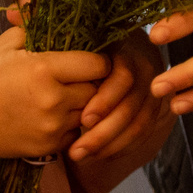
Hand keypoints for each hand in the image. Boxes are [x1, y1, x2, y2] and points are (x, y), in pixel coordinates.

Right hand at [0, 27, 106, 162]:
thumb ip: (35, 26)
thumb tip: (53, 6)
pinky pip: (75, 134)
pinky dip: (70, 125)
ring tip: (65, 97)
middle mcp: (54, 99)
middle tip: (77, 78)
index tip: (90, 60)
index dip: (98, 61)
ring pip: (89, 114)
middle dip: (91, 83)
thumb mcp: (6, 44)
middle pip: (97, 90)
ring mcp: (53, 127)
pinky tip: (54, 116)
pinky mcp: (49, 147)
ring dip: (82, 105)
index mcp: (44, 69)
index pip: (97, 64)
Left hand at [68, 31, 177, 166]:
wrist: (124, 48)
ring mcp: (153, 91)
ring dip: (110, 145)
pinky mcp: (154, 109)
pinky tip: (98, 155)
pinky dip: (122, 147)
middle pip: (131, 106)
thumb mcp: (80, 39)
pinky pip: (143, 133)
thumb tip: (38, 35)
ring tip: (81, 157)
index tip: (84, 119)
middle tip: (76, 150)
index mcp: (127, 49)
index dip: (106, 100)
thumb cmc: (89, 44)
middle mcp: (146, 69)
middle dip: (103, 132)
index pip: (123, 77)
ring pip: (139, 124)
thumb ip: (66, 48)